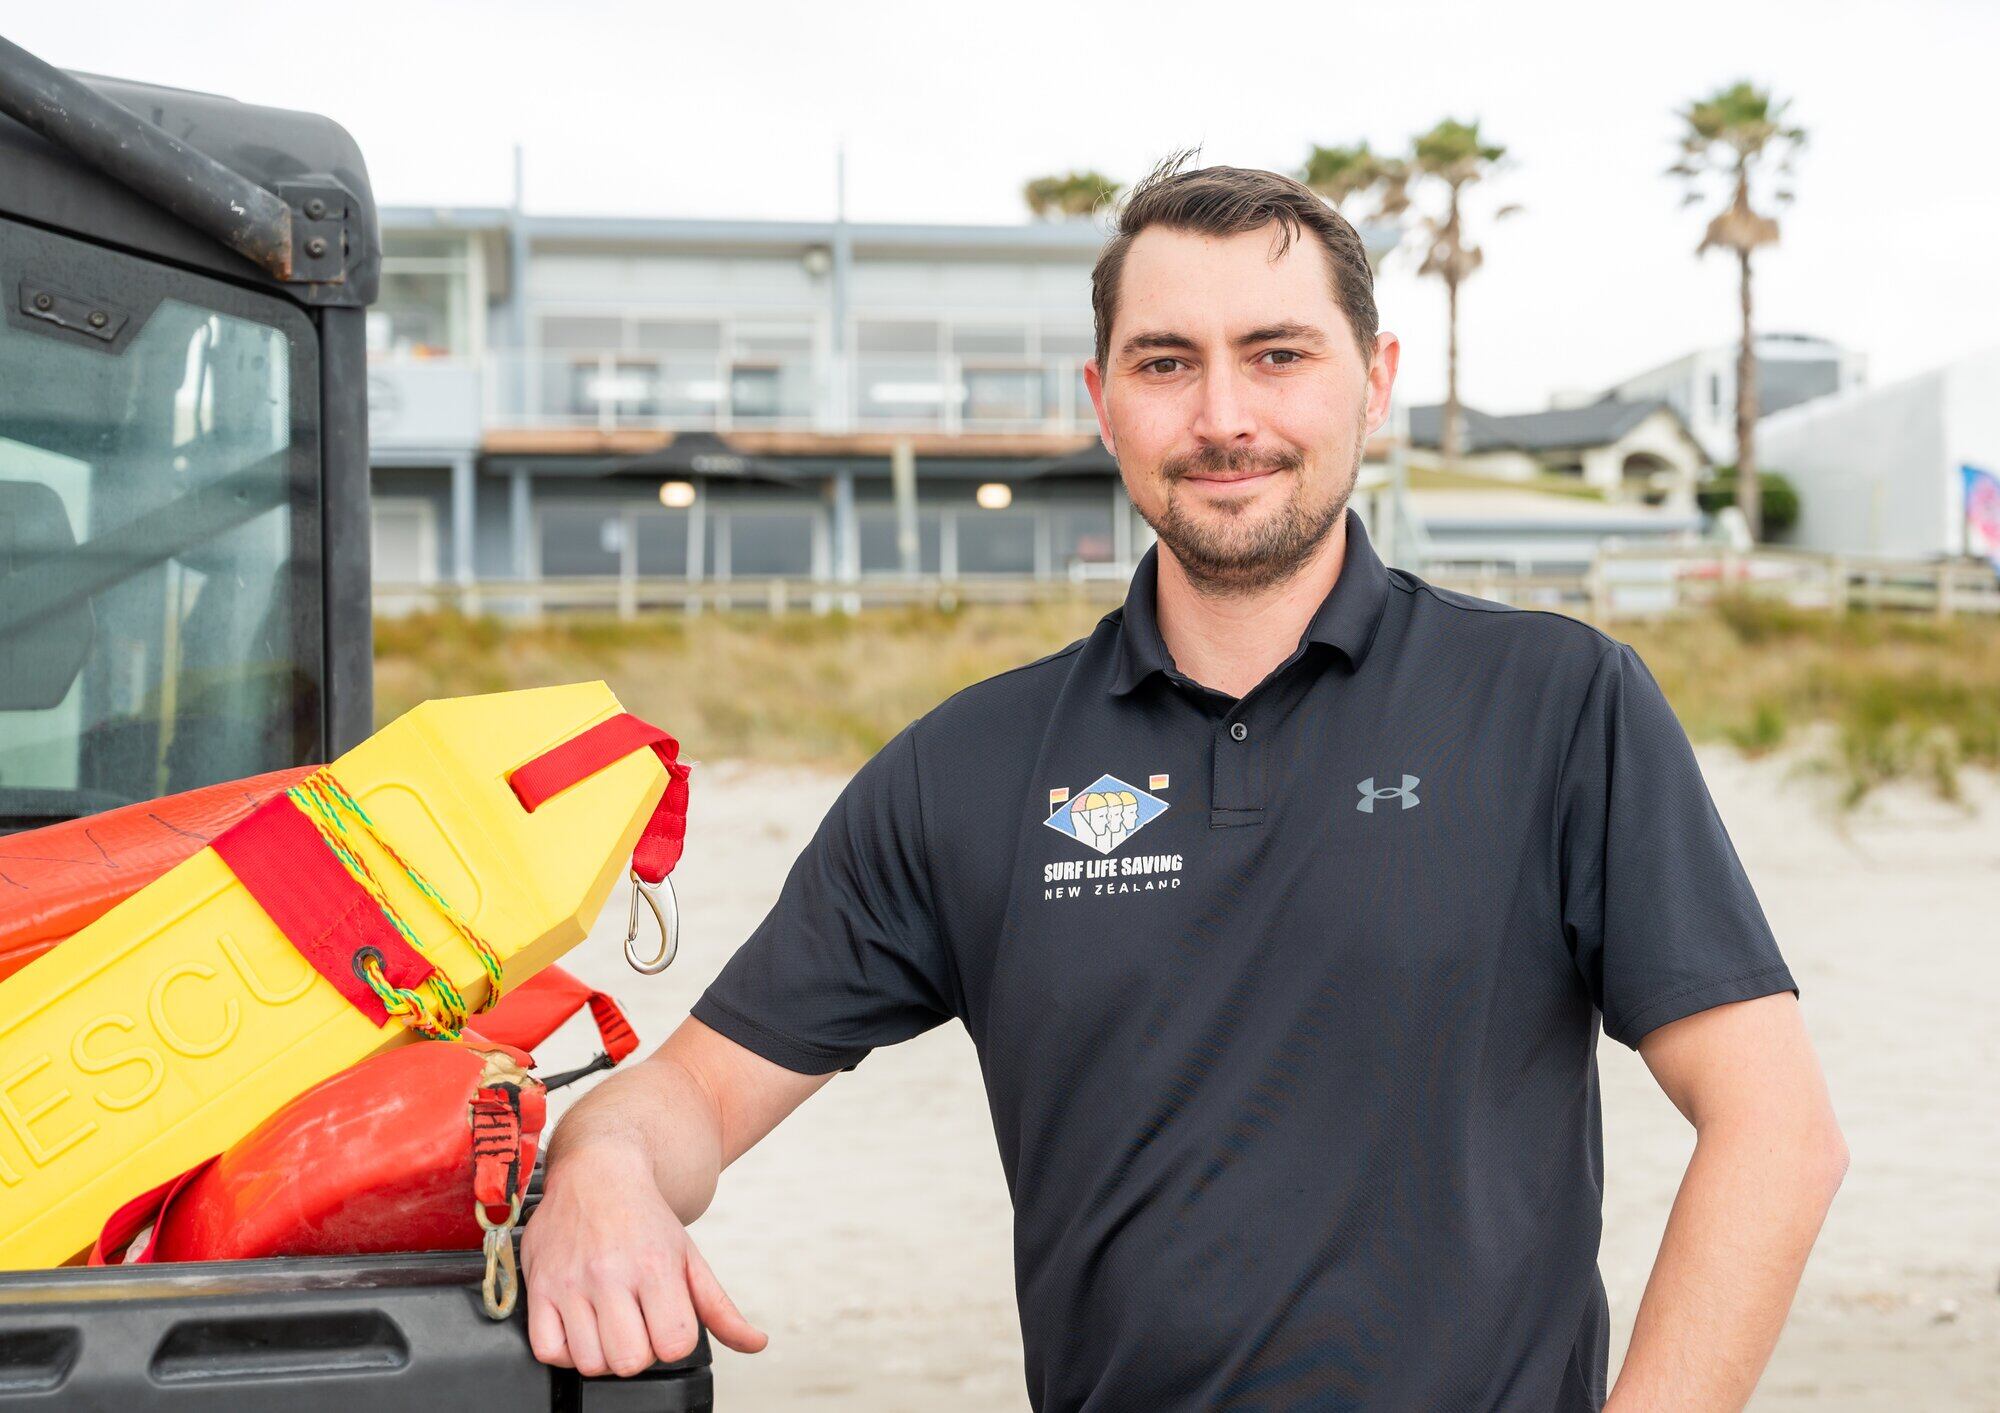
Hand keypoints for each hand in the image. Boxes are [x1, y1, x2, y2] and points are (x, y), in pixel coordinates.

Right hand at [521, 1140, 768, 1375]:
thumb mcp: (689, 1257)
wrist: (598, 1171)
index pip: (674, 1343)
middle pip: (629, 1361)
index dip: (674, 1341)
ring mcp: (570, 1281)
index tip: (666, 1321)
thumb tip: (755, 1343)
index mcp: (655, 1266)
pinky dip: (564, 1351)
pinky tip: (578, 1328)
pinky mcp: (538, 1286)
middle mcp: (610, 1274)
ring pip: (589, 1362)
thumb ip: (720, 1308)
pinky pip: (547, 1351)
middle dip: (639, 1352)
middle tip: (637, 1324)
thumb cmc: (645, 1218)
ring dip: (602, 1354)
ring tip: (608, 1324)